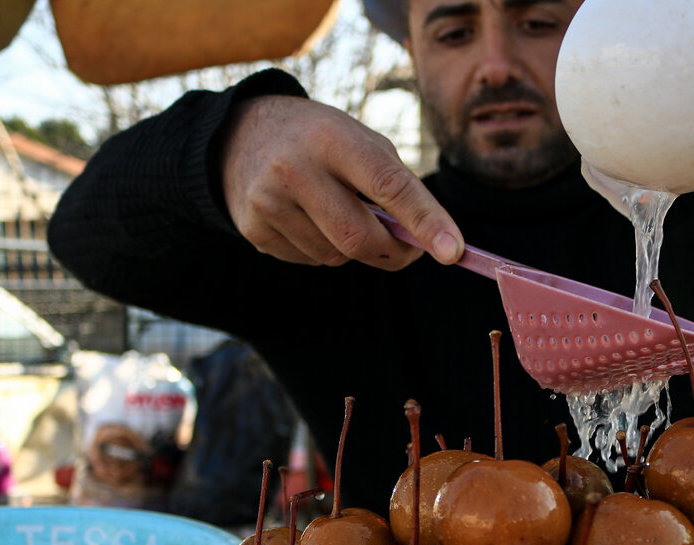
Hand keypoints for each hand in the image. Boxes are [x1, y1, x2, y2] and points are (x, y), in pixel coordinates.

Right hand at [219, 95, 463, 268]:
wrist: (240, 136)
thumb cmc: (319, 140)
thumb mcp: (358, 141)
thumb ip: (395, 185)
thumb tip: (429, 242)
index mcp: (332, 138)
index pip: (389, 185)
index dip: (425, 221)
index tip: (452, 252)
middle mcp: (294, 169)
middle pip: (360, 237)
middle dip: (395, 252)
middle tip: (411, 250)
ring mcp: (268, 202)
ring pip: (336, 256)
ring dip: (354, 248)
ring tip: (339, 212)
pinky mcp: (254, 229)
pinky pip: (310, 260)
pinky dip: (324, 249)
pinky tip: (309, 219)